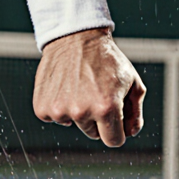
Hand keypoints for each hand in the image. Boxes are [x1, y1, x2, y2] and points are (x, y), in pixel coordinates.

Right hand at [33, 29, 145, 146]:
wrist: (75, 37)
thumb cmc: (107, 59)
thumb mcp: (131, 81)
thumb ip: (135, 112)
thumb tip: (130, 133)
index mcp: (106, 108)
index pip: (114, 141)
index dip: (116, 130)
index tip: (114, 119)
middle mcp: (82, 111)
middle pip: (93, 134)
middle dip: (97, 119)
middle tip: (95, 93)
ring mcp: (59, 110)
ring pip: (73, 125)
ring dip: (77, 111)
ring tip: (79, 87)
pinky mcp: (42, 107)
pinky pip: (53, 118)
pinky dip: (59, 106)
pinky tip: (64, 88)